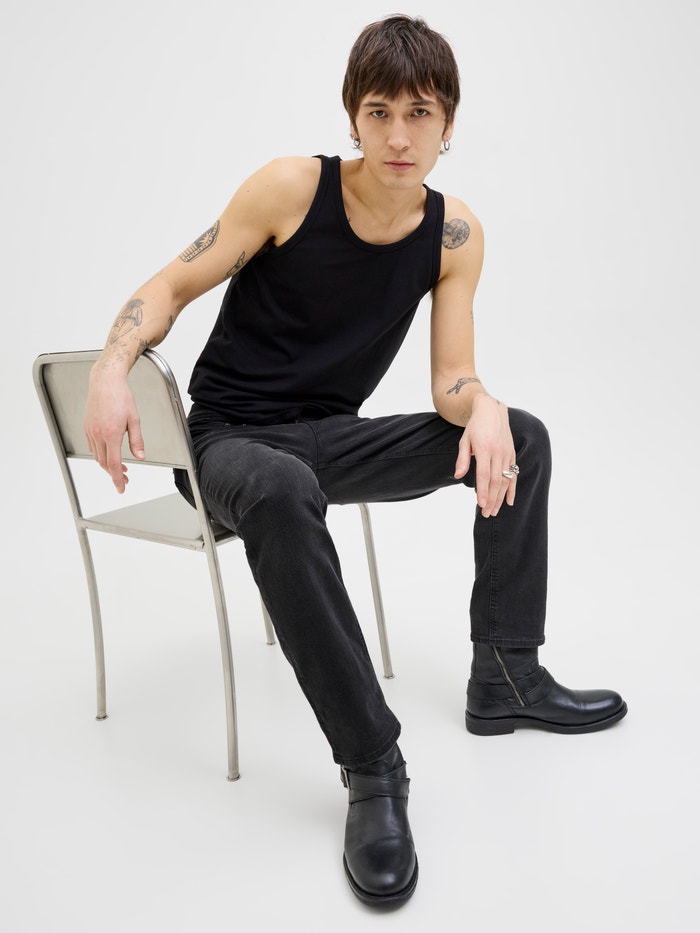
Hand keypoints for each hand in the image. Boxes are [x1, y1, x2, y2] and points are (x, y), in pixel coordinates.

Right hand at [84, 366, 144, 492]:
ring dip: (107, 465)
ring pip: (97, 456)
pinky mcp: (87, 427)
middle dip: (114, 474)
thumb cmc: (121, 397)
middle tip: (125, 479)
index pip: (113, 463)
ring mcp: (90, 431)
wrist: (105, 382)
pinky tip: (108, 454)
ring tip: (120, 468)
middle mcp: (98, 434)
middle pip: (104, 463)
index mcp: (111, 433)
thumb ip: (137, 440)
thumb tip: (140, 456)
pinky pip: (93, 447)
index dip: (117, 479)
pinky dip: (100, 455)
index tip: (121, 487)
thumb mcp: (135, 419)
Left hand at [453, 394, 516, 516]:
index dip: (482, 491)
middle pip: (496, 481)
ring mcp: (506, 454)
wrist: (492, 411)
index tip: (480, 505)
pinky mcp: (512, 454)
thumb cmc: (475, 426)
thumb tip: (458, 476)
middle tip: (486, 513)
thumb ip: (462, 459)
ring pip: (505, 480)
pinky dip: (512, 489)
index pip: (484, 475)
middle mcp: (498, 452)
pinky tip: (509, 501)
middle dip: (491, 499)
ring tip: (495, 511)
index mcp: (484, 448)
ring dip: (500, 497)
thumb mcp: (464, 440)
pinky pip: (513, 474)